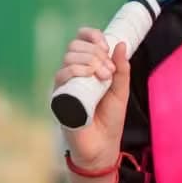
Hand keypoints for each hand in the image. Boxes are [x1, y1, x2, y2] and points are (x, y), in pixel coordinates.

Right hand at [53, 27, 131, 170]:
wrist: (102, 146)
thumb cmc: (110, 119)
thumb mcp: (121, 91)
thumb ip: (122, 69)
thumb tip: (121, 44)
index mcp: (88, 68)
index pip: (82, 41)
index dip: (91, 36)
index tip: (105, 45)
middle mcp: (73, 73)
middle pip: (74, 46)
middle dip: (94, 52)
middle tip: (109, 70)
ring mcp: (65, 85)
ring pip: (68, 58)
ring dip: (88, 60)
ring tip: (103, 76)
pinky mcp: (59, 97)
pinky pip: (61, 75)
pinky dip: (75, 70)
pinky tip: (88, 75)